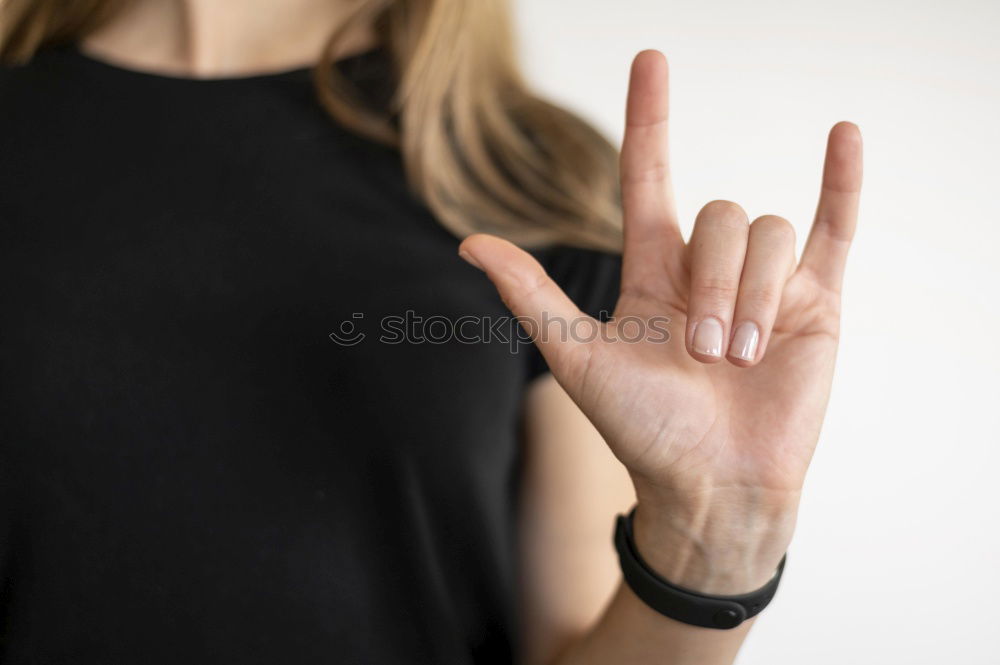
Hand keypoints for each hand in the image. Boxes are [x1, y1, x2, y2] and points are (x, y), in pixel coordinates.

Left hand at [458, 51, 861, 593]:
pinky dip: (843, 183)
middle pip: (718, 215)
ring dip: (751, 295)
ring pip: (766, 232)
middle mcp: (707, 268)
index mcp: (652, 271)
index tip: (650, 60)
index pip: (650, 175)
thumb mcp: (581, 358)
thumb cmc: (643, 430)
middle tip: (703, 352)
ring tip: (740, 360)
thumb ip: (533, 296)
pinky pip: (835, 227)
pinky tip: (843, 135)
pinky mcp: (815, 301)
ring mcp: (763, 281)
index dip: (649, 119)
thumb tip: (469, 241)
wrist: (711, 486)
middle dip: (711, 282)